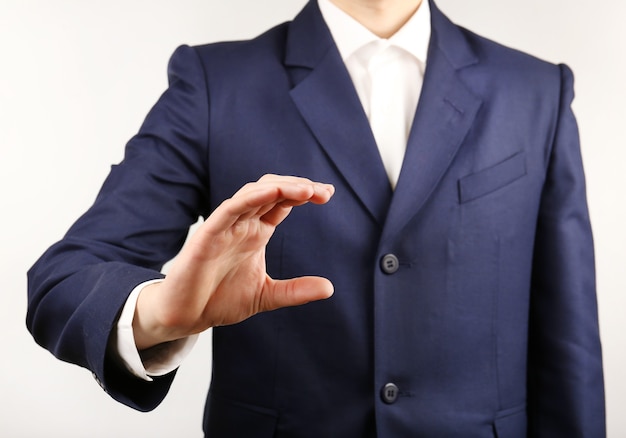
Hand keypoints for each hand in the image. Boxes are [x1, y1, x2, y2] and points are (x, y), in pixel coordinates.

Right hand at [132, 174, 334, 349]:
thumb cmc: (219, 300)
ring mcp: (225, 227)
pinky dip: (250, 198)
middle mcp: (242, 224)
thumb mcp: (267, 295)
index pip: (283, 202)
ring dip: (280, 187)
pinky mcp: (208, 235)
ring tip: (306, 190)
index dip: (304, 194)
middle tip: (323, 192)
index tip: (327, 194)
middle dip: (298, 186)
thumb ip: (296, 291)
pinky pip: (229, 209)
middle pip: (272, 190)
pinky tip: (272, 192)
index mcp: (257, 232)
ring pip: (252, 193)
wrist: (185, 317)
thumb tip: (330, 288)